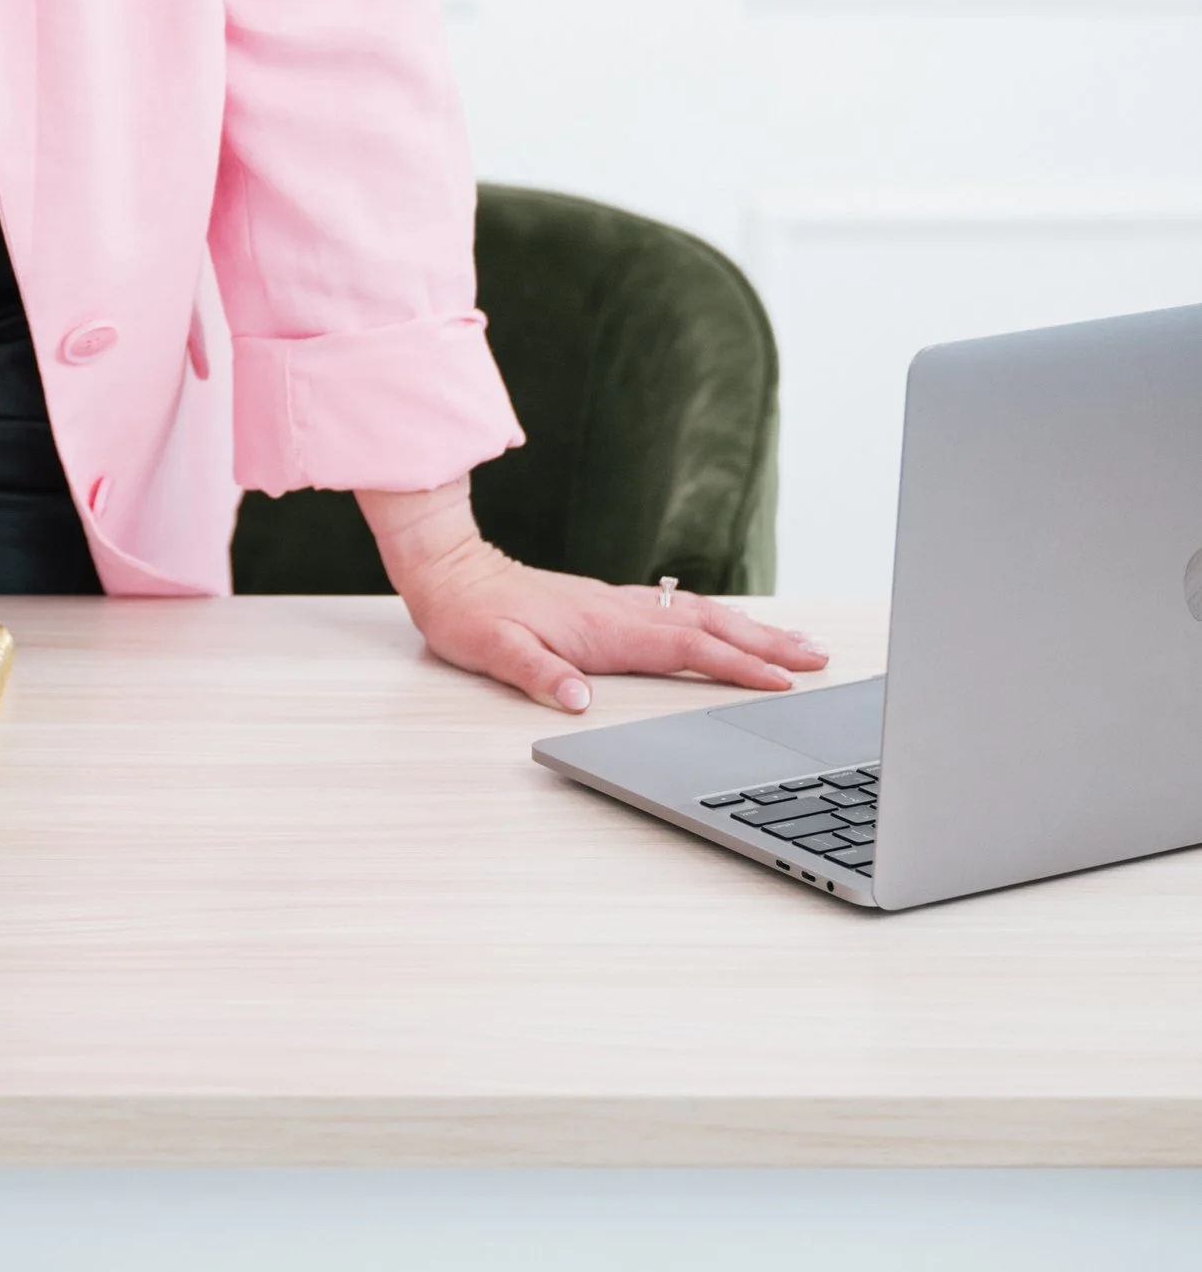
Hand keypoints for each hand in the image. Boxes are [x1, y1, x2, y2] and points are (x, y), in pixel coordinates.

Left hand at [357, 483, 826, 715]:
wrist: (449, 570)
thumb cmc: (469, 614)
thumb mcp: (492, 650)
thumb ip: (536, 673)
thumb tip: (577, 701)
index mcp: (604, 627)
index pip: (686, 648)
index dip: (736, 665)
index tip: (782, 680)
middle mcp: (621, 611)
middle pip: (711, 626)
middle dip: (768, 642)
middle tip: (820, 656)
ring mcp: (619, 604)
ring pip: (702, 616)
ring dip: (754, 629)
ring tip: (800, 643)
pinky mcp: (611, 605)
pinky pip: (682, 612)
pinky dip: (720, 621)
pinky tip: (734, 629)